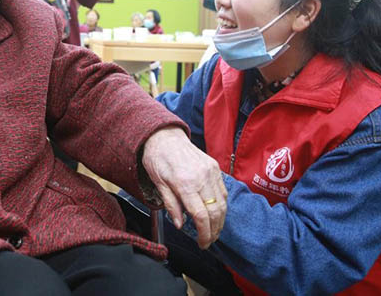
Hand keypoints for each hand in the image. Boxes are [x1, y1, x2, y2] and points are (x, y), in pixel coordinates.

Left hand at [142, 126, 227, 248]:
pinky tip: (215, 214)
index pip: (200, 215)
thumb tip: (181, 224)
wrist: (165, 136)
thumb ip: (171, 205)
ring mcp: (211, 171)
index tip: (202, 243)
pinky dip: (221, 205)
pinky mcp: (215, 167)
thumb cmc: (157, 158)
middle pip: (215, 212)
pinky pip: (223, 191)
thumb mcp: (158, 183)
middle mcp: (202, 177)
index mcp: (185, 183)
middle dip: (214, 231)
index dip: (204, 233)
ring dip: (220, 221)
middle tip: (208, 241)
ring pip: (223, 203)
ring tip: (213, 231)